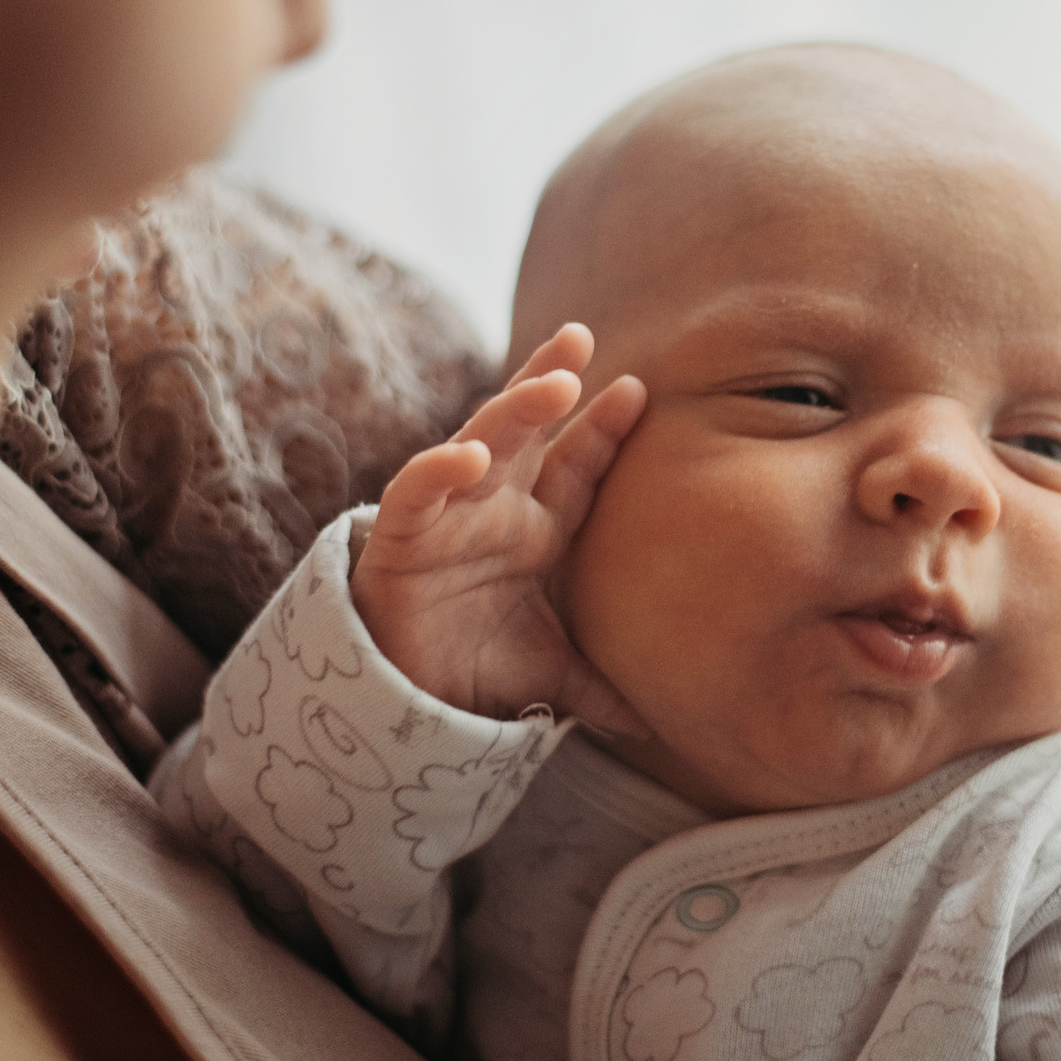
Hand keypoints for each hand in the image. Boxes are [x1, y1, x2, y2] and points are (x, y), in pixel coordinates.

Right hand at [349, 322, 648, 732]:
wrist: (407, 703)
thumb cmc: (477, 671)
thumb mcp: (555, 676)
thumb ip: (604, 691)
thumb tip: (659, 725)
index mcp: (534, 530)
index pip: (574, 468)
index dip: (602, 429)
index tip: (639, 391)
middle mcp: (492, 510)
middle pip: (524, 431)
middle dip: (548, 382)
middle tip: (580, 336)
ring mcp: (447, 519)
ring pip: (475, 444)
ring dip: (512, 411)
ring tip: (555, 382)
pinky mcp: (401, 540)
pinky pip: (416, 494)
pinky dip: (439, 472)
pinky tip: (469, 455)